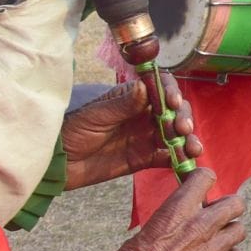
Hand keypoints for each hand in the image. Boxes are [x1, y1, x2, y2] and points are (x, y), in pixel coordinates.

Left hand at [59, 76, 199, 190]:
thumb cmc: (72, 131)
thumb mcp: (96, 115)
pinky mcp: (145, 158)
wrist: (58, 164)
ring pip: (176, 134)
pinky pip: (167, 157)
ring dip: (188, 140)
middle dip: (183, 118)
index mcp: (131, 98)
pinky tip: (186, 162)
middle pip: (174, 111)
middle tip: (182, 129)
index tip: (174, 102)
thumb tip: (145, 87)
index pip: (159, 87)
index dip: (171, 92)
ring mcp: (146, 137)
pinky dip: (179, 159)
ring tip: (192, 148)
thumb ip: (122, 104)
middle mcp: (143, 115)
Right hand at [114, 167, 246, 250]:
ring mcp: (212, 249)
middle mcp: (199, 225)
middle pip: (235, 203)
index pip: (205, 177)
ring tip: (217, 243)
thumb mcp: (147, 230)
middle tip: (218, 217)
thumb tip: (180, 219)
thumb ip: (171, 220)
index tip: (203, 189)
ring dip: (230, 235)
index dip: (205, 181)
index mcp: (177, 210)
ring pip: (240, 230)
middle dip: (228, 208)